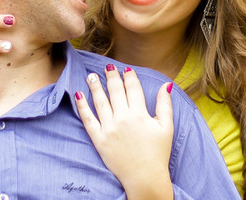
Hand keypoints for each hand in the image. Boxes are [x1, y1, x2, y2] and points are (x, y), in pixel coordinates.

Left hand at [75, 65, 174, 199]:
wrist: (144, 177)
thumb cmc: (158, 153)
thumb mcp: (166, 127)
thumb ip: (165, 104)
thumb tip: (166, 84)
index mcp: (140, 114)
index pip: (133, 88)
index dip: (129, 76)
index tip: (126, 69)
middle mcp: (123, 118)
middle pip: (115, 91)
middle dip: (112, 77)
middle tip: (107, 67)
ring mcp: (109, 128)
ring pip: (100, 101)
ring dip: (95, 86)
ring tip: (91, 76)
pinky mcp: (99, 139)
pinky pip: (88, 120)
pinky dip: (82, 107)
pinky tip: (79, 95)